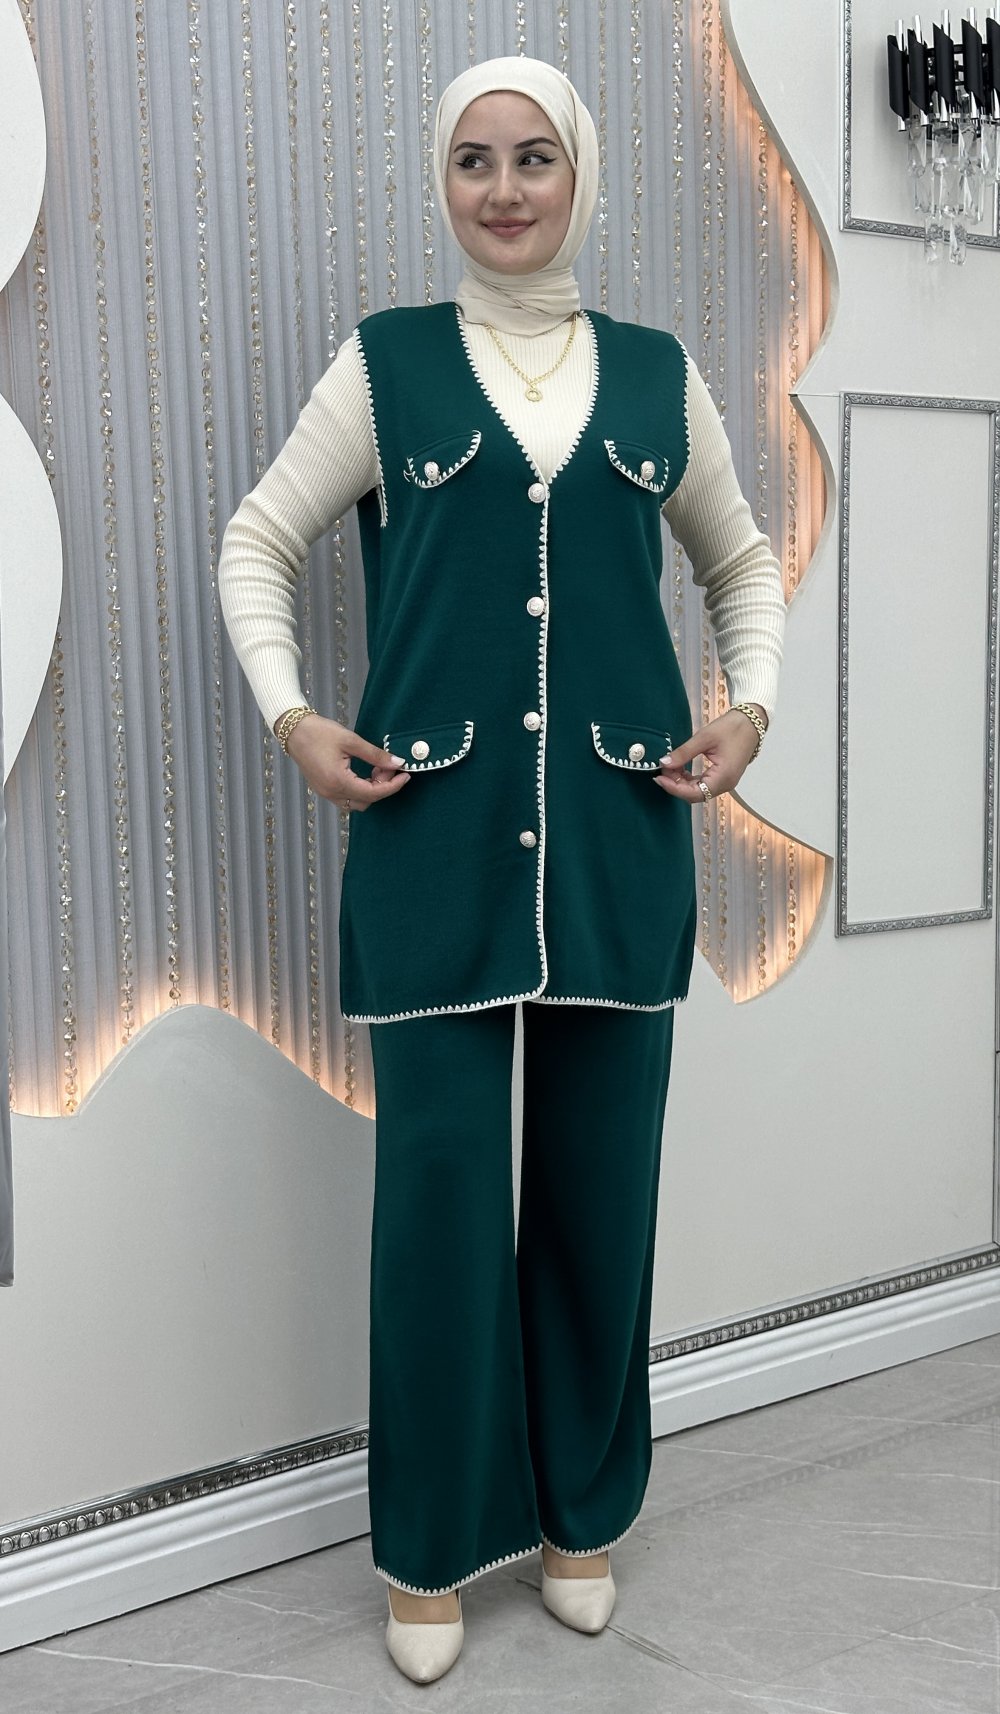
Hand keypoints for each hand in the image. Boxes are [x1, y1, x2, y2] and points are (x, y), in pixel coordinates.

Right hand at [284, 713, 410, 810]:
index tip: (405, 775)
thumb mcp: (350, 740)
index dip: (393, 786)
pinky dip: (360, 790)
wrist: (294, 731)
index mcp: (338, 781)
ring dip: (371, 790)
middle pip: (367, 801)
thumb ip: (375, 755)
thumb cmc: (318, 732)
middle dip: (383, 786)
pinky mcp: (323, 789)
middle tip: (389, 767)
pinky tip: (365, 773)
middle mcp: (331, 792)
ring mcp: (325, 793)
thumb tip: (396, 763)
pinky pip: (347, 798)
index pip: (373, 793)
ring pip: (357, 802)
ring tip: (377, 768)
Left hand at [653, 705, 765, 803]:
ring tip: (668, 768)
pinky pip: (703, 784)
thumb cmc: (732, 728)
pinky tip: (679, 769)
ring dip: (681, 782)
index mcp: (723, 777)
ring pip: (698, 791)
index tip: (659, 778)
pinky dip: (689, 779)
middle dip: (676, 785)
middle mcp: (726, 784)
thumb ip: (683, 753)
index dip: (673, 788)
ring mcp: (725, 782)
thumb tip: (664, 763)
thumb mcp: (704, 738)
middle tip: (661, 771)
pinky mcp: (722, 777)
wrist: (751, 722)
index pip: (693, 793)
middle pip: (695, 795)